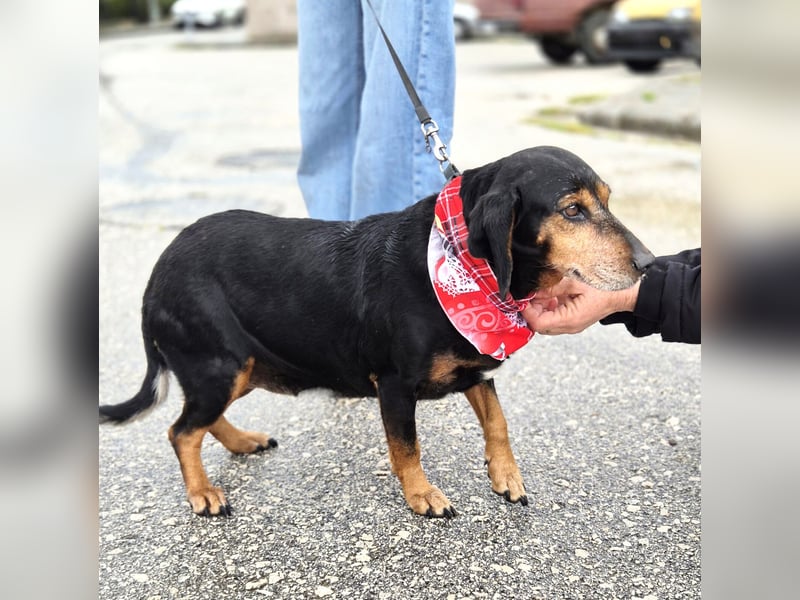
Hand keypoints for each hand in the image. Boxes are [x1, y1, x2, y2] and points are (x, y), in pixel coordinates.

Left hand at [523, 277, 639, 334]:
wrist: (622, 294)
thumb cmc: (603, 288)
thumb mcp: (574, 283)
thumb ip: (552, 288)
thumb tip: (533, 291)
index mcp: (569, 320)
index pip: (537, 323)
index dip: (527, 310)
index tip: (523, 297)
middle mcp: (569, 326)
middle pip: (539, 324)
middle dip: (532, 308)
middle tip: (531, 292)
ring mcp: (571, 325)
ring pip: (546, 321)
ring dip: (540, 307)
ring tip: (542, 292)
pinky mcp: (573, 320)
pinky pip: (555, 317)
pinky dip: (549, 307)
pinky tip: (552, 294)